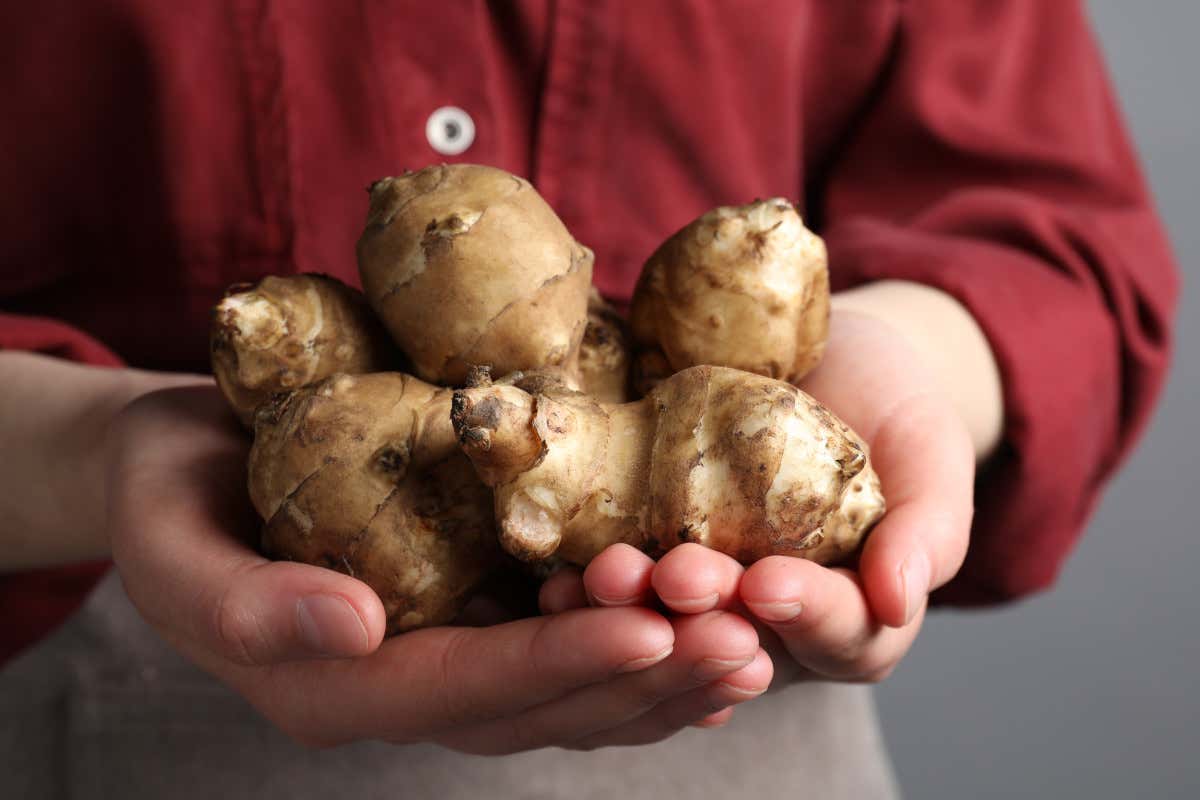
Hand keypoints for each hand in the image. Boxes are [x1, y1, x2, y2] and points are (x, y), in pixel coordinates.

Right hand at [105, 384, 768, 750]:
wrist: (189, 459)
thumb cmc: (170, 493)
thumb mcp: (168, 541)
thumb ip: (242, 602)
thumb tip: (355, 626)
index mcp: (338, 684)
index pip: (465, 689)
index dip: (557, 666)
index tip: (644, 629)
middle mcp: (408, 683)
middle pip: (542, 704)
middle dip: (645, 677)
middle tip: (742, 640)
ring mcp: (452, 651)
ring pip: (574, 688)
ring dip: (667, 669)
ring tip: (756, 637)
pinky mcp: (479, 610)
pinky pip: (572, 645)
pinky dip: (647, 642)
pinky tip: (713, 622)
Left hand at [543, 302, 978, 684]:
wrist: (830, 358)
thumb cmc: (893, 410)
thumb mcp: (930, 454)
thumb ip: (927, 530)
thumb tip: (902, 599)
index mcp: (854, 610)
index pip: (843, 637)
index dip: (809, 616)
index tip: (770, 581)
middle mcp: (775, 621)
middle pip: (744, 644)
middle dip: (706, 617)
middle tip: (678, 577)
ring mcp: (710, 595)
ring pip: (673, 629)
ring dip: (637, 610)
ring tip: (608, 575)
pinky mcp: (653, 557)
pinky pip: (623, 592)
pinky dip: (592, 589)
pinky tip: (560, 575)